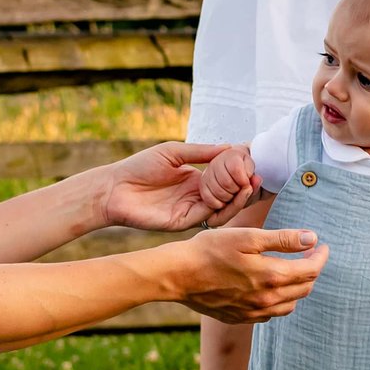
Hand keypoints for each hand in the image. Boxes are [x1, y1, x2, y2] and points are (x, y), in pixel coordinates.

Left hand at [100, 142, 255, 232]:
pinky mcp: (183, 222)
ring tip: (248, 186)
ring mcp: (191, 210)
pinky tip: (231, 196)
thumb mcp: (174, 153)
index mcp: (195, 180)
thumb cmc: (138, 167)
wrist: (113, 188)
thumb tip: (231, 146)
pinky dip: (222, 207)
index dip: (239, 173)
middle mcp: (196, 197)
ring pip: (223, 208)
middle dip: (244, 188)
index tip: (253, 164)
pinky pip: (208, 217)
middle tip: (257, 178)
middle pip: (228, 195)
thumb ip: (202, 152)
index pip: (225, 179)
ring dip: (238, 199)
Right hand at [180, 227, 327, 323]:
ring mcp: (254, 312)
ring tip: (292, 270)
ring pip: (289, 304)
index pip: (311, 271)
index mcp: (272, 277)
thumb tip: (312, 239)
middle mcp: (267, 300)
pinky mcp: (241, 318)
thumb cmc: (210, 250)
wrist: (178, 275)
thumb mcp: (248, 237)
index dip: (320, 257)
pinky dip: (278, 300)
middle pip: (304, 289)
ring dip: (297, 288)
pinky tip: (270, 287)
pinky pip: (270, 313)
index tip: (322, 246)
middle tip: (309, 255)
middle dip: (311, 271)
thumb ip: (283, 239)